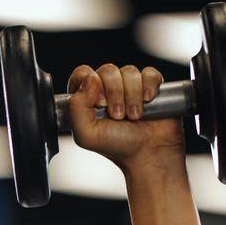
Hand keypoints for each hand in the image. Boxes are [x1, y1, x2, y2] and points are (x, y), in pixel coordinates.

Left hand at [65, 62, 184, 172]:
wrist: (148, 154)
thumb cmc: (118, 147)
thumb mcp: (86, 135)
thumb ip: (75, 108)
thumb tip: (89, 80)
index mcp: (88, 99)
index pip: (83, 73)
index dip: (91, 84)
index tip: (100, 103)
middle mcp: (108, 90)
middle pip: (108, 70)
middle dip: (114, 93)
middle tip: (118, 115)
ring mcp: (129, 86)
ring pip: (129, 71)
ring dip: (132, 95)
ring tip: (134, 116)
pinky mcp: (150, 86)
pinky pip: (149, 73)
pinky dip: (149, 86)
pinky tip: (148, 101)